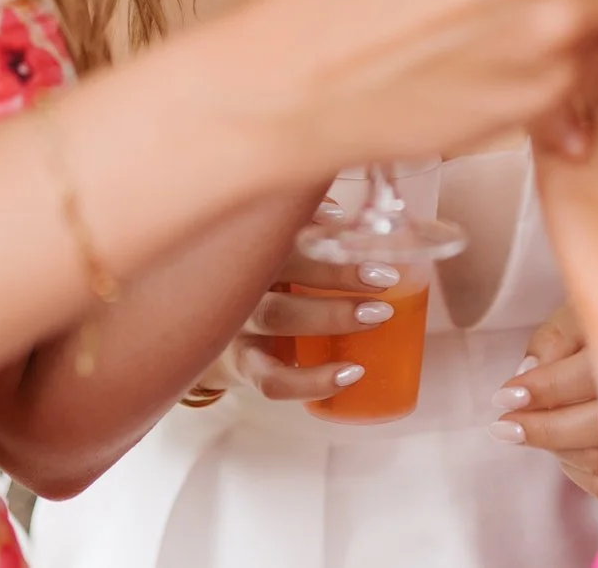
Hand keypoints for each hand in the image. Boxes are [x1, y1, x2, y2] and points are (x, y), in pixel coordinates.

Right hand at [216, 236, 410, 404]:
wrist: (212, 330)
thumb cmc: (264, 283)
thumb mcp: (279, 253)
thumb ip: (309, 229)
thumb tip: (344, 216)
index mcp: (253, 246)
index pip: (280, 228)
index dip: (316, 223)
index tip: (356, 223)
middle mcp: (241, 280)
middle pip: (280, 269)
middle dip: (335, 271)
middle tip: (385, 278)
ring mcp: (238, 324)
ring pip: (277, 317)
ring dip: (330, 317)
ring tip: (378, 317)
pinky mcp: (243, 365)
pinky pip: (274, 380)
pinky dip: (312, 380)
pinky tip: (351, 373)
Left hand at [490, 303, 597, 498]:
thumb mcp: (582, 314)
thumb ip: (554, 338)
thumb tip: (529, 371)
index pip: (588, 376)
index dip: (542, 389)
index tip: (504, 397)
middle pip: (597, 426)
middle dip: (543, 429)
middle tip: (504, 428)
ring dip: (558, 450)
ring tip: (533, 429)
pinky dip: (579, 470)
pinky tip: (565, 449)